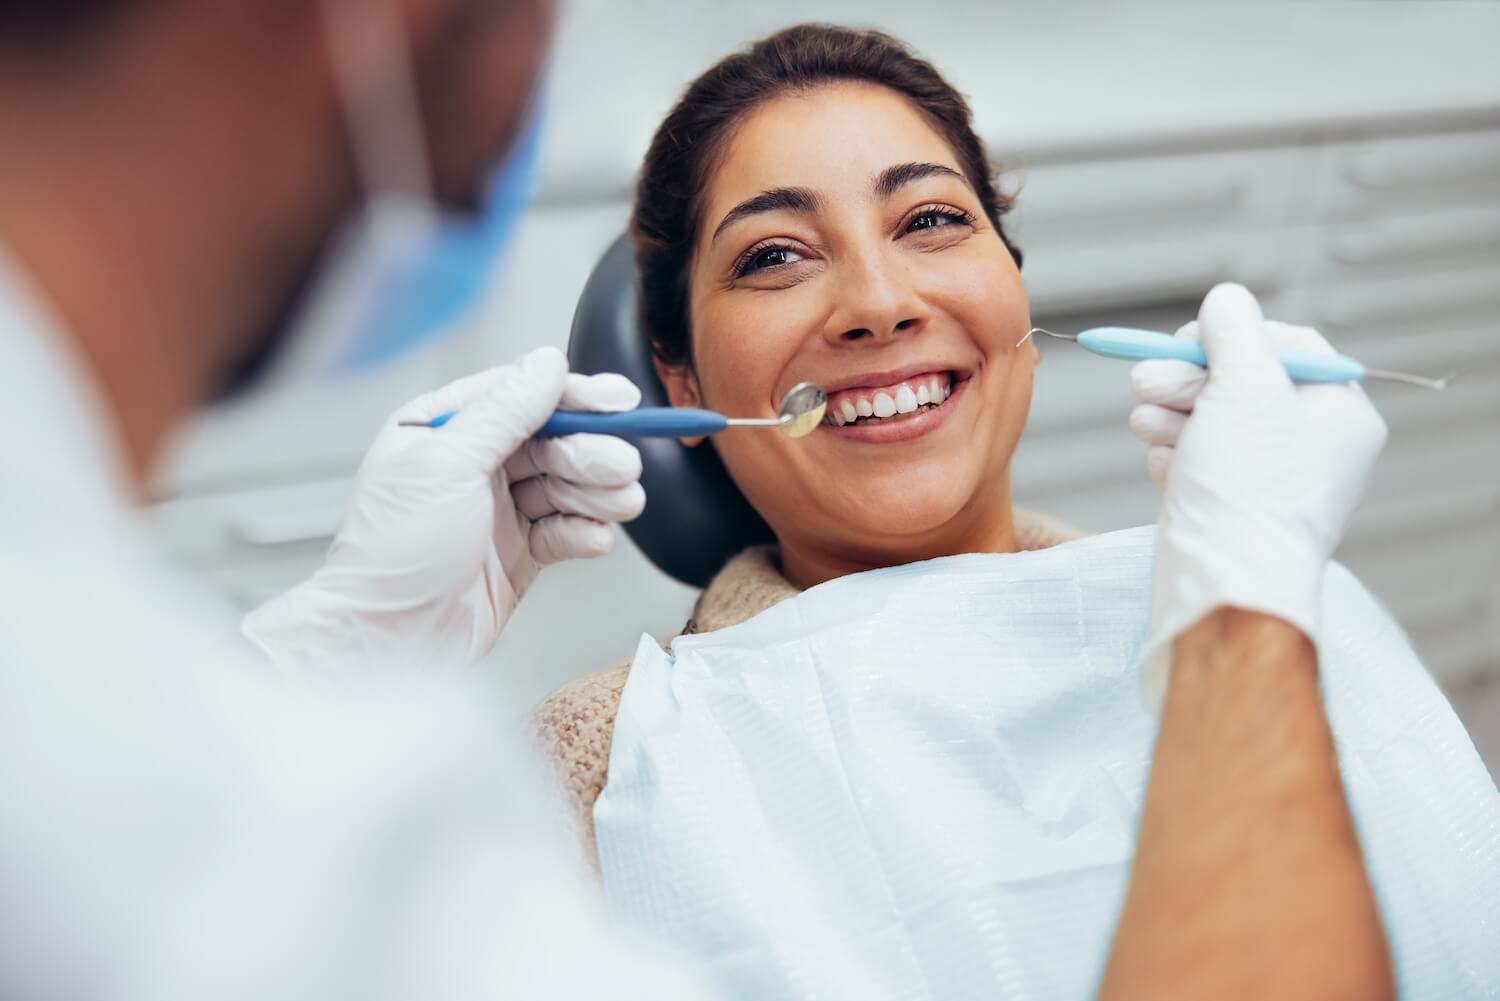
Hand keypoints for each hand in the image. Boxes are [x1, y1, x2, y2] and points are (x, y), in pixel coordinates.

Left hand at [243, 347, 644, 673]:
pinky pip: (564, 530)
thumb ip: (503, 412)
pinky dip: (585, 533)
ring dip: (597, 493)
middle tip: (621, 466)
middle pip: (551, 442)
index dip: (572, 397)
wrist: (388, 643)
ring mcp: (496, 510)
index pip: (518, 396)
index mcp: (441, 430)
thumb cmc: (392, 557)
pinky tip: (595, 537)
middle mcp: (471, 466)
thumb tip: (545, 367)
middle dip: (590, 453)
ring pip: (565, 486)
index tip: (617, 400)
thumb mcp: (446, 466)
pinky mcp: (518, 553)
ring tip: (620, 503)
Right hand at [1127, 283, 1386, 710]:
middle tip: (1148, 383)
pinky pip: (1193, 458)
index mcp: (1339, 415)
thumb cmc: (1248, 491)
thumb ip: (1235, 330)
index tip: (1191, 342)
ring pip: (1207, 418)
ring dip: (1168, 413)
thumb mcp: (1247, 385)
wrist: (1221, 585)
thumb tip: (1225, 300)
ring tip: (1149, 426)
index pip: (1287, 344)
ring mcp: (1265, 479)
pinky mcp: (1226, 505)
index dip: (1232, 336)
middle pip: (1239, 381)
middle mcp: (1309, 447)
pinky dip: (1172, 456)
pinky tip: (1167, 468)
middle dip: (1186, 379)